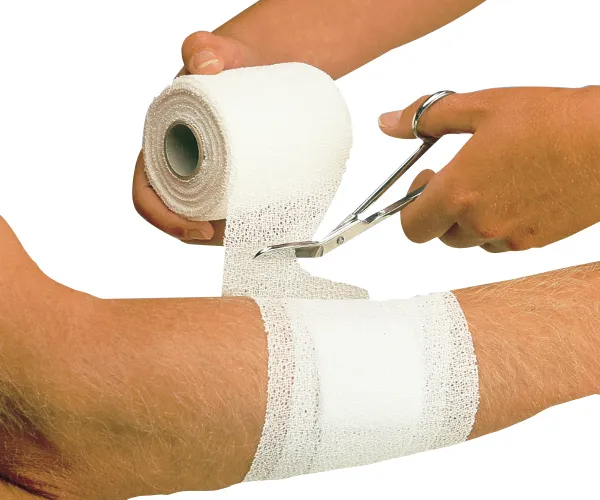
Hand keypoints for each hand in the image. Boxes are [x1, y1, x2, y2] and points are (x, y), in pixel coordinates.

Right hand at [133, 31, 260, 243]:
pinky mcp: (225, 178)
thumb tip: (208, 66)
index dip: (166, 220)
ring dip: (222, 234)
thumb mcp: (213, 54)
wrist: (252, 68)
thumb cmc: (225, 64)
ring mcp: (200, 175)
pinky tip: (256, 225)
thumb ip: (205, 50)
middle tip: (238, 233)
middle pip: (176, 216)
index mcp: (159, 145)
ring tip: (251, 230)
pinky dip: (236, 223)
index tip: (202, 230)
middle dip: (203, 235)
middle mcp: (175, 165)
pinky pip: (222, 210)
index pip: (146, 194)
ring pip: (200, 218)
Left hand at [378, 86, 599, 251]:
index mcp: (459, 193)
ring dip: (469, 218)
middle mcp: (481, 223)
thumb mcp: (480, 106)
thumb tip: (389, 123)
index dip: (411, 205)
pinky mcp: (535, 242)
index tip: (426, 180)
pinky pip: (501, 242)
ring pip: (471, 240)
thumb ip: (427, 118)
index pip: (411, 226)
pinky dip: (497, 224)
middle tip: (456, 178)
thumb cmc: (554, 121)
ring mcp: (510, 237)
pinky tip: (515, 193)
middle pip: (439, 235)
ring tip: (490, 181)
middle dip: (439, 210)